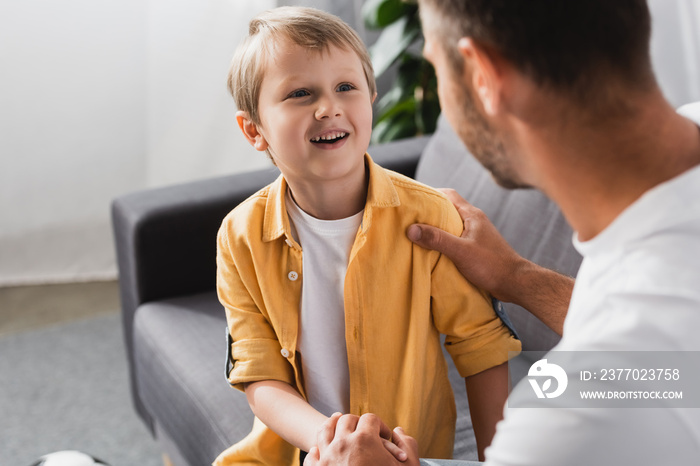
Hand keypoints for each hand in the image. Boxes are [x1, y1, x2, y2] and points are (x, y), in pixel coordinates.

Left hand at [304, 413, 419, 465]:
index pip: (370, 419)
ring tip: (338, 427)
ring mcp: (327, 458)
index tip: (385, 435)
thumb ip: (406, 445)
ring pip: (325, 431)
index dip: (380, 425)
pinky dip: (316, 450)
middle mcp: (343, 444)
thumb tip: (398, 430)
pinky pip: (312, 456)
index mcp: (365, 440)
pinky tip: (318, 451)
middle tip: (364, 431)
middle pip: (346, 420)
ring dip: (332, 426)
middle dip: (357, 422)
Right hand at [407, 188, 523, 302]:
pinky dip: (444, 241)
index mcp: (472, 214)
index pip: (448, 194)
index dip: (430, 194)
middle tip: (411, 219)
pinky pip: (456, 238)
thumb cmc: (491, 265)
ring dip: (436, 229)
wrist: (515, 283)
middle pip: (448, 209)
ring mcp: (476, 234)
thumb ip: (437, 239)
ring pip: (451, 225)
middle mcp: (474, 220)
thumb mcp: (460, 251)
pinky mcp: (477, 247)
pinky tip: (435, 251)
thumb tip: (411, 229)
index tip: (414, 201)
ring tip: (419, 236)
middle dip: (430, 213)